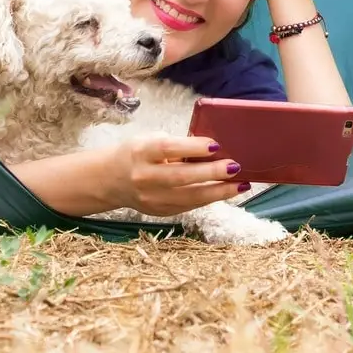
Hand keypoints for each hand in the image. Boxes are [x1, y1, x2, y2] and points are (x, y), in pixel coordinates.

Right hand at [105, 133, 247, 215]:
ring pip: (189, 197)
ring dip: (219, 191)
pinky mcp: (160, 212)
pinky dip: (209, 198)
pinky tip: (226, 192)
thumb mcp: (150, 140)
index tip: (215, 145)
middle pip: (181, 177)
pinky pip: (189, 205)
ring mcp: (152, 198)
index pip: (168, 149)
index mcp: (141, 153)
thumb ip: (176, 145)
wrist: (111, 180)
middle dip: (212, 173)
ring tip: (241, 185)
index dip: (192, 148)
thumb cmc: (137, 153)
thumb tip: (212, 149)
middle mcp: (145, 177)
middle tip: (235, 166)